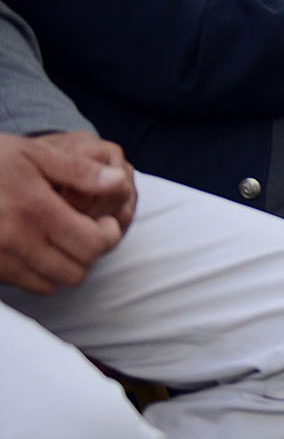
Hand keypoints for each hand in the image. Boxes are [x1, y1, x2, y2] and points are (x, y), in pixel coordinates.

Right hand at [0, 133, 134, 293]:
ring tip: (64, 240)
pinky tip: (40, 248)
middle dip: (90, 252)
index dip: (108, 234)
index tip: (104, 220)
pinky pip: (28, 285)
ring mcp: (0, 258)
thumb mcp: (35, 153)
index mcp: (35, 209)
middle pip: (77, 270)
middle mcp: (17, 240)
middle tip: (87, 230)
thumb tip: (117, 181)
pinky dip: (42, 274)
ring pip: (54, 283)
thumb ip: (79, 170)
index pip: (93, 244)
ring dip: (67, 265)